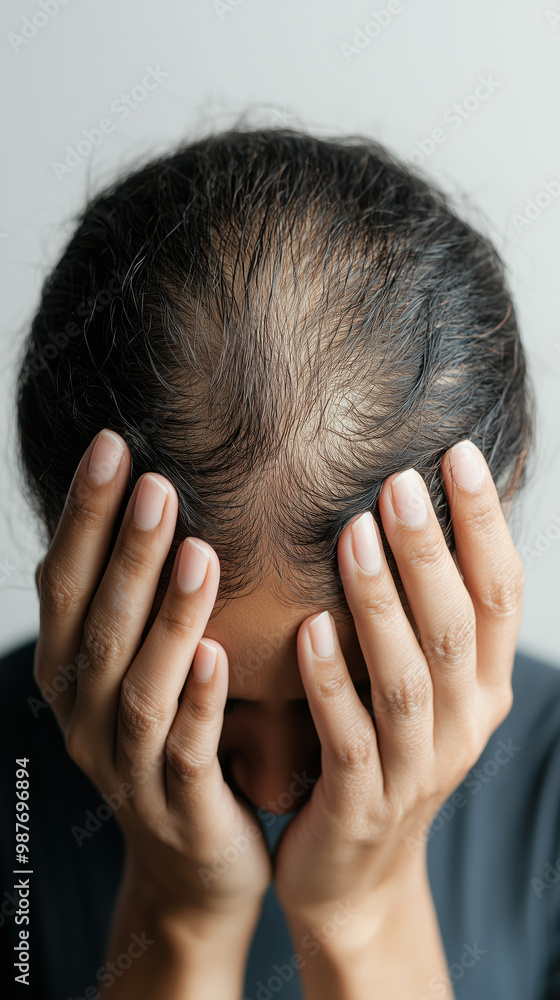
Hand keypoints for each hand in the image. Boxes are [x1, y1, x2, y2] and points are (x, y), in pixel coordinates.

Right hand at [33, 429, 270, 925]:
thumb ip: (135, 602)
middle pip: (99, 624)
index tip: (111, 446)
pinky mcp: (180, 806)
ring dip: (165, 616)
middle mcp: (85, 716)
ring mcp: (128, 765)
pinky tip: (216, 654)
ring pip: (139, 684)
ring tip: (198, 551)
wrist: (194, 867)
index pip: (66, 584)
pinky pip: (186, 749)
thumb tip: (149, 498)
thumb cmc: (173, 743)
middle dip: (124, 550)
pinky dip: (197, 701)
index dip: (83, 516)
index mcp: (72, 674)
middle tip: (154, 481)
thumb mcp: (137, 672)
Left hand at [273, 440, 522, 934]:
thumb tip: (413, 513)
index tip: (457, 458)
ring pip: (407, 679)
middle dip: (431, 552)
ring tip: (353, 536)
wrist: (354, 877)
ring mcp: (414, 769)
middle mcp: (462, 726)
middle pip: (457, 628)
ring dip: (382, 605)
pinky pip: (347, 736)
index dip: (484, 526)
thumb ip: (425, 619)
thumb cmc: (382, 756)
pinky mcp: (360, 803)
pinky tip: (309, 628)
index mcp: (482, 691)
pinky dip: (331, 681)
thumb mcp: (423, 692)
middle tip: (400, 483)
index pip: (501, 596)